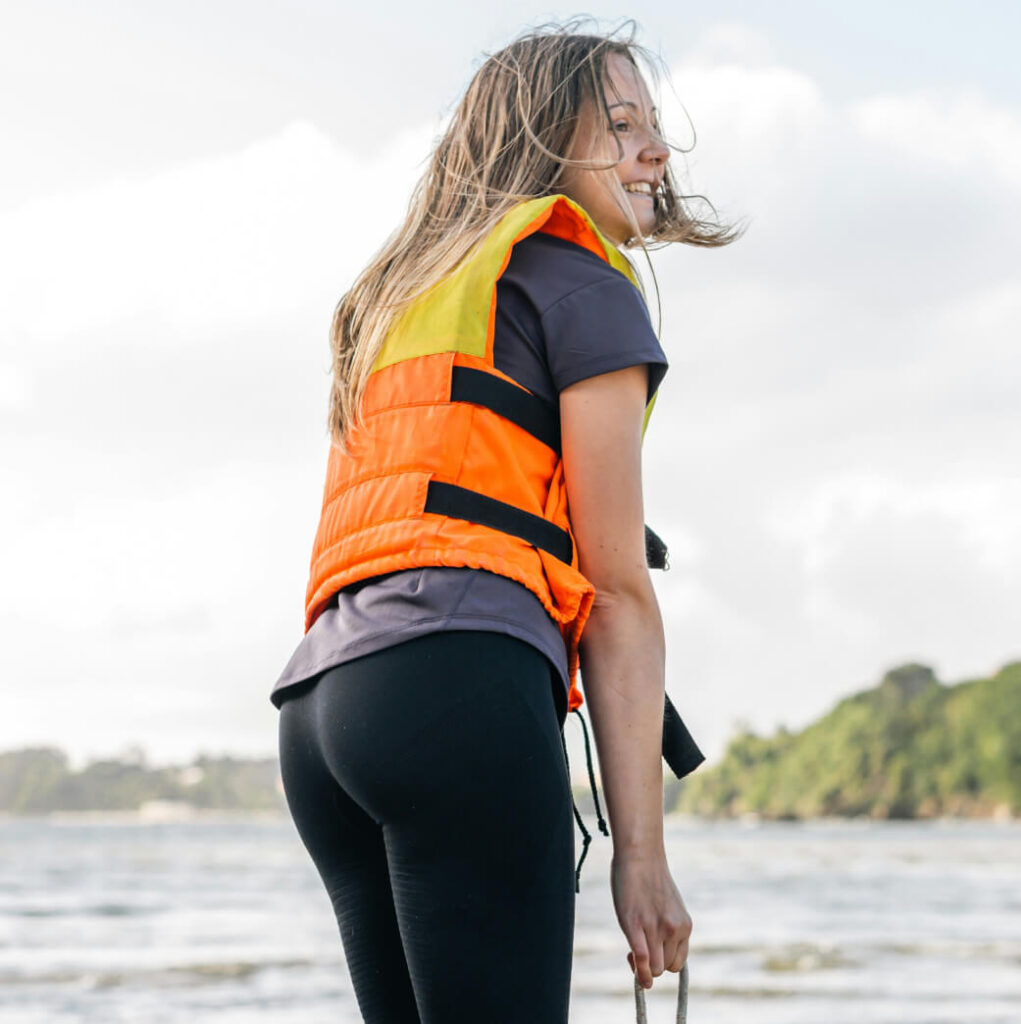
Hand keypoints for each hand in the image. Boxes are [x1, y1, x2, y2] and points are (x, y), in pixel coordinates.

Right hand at [611, 850, 690, 989]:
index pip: (679, 962)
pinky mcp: (635, 924)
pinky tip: (635, 971)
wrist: (640, 853)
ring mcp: (656, 927)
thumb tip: (656, 950)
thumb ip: (667, 927)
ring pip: (654, 967)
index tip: (651, 955)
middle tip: (635, 953)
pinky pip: (642, 958)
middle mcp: (675, 929)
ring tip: (631, 953)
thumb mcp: (667, 905)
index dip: (663, 964)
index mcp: (685, 925)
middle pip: (666, 967)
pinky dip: (639, 971)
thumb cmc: (649, 877)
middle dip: (652, 966)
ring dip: (642, 968)